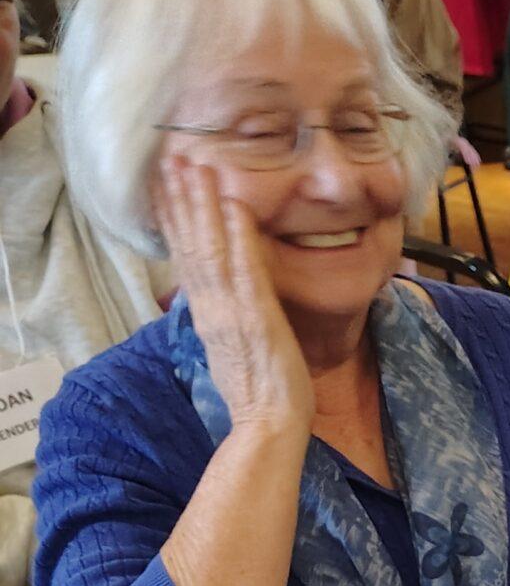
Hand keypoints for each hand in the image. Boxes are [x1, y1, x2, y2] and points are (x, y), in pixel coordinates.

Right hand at [155, 156, 315, 438]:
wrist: (269, 427)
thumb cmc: (258, 393)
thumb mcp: (231, 349)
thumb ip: (222, 318)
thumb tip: (212, 300)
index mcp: (207, 314)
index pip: (185, 256)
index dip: (174, 218)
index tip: (164, 184)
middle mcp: (213, 307)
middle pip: (190, 244)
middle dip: (180, 199)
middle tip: (170, 158)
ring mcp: (232, 311)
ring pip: (210, 248)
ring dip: (201, 205)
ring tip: (193, 167)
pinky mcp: (257, 319)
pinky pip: (246, 270)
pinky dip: (238, 238)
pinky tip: (234, 207)